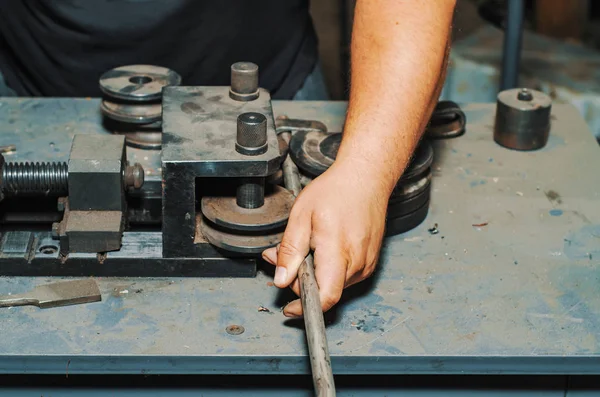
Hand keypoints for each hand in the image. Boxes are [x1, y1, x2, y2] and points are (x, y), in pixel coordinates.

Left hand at [262, 160, 389, 316]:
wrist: (366, 179)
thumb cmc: (336, 191)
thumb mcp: (301, 216)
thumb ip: (289, 251)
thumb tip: (281, 279)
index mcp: (338, 251)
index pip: (326, 296)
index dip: (304, 307)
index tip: (290, 309)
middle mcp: (358, 263)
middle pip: (325, 290)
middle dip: (301, 280)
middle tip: (282, 257)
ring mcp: (367, 264)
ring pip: (334, 284)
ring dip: (314, 273)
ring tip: (306, 246)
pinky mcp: (370, 263)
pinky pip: (344, 276)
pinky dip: (328, 269)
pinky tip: (322, 248)